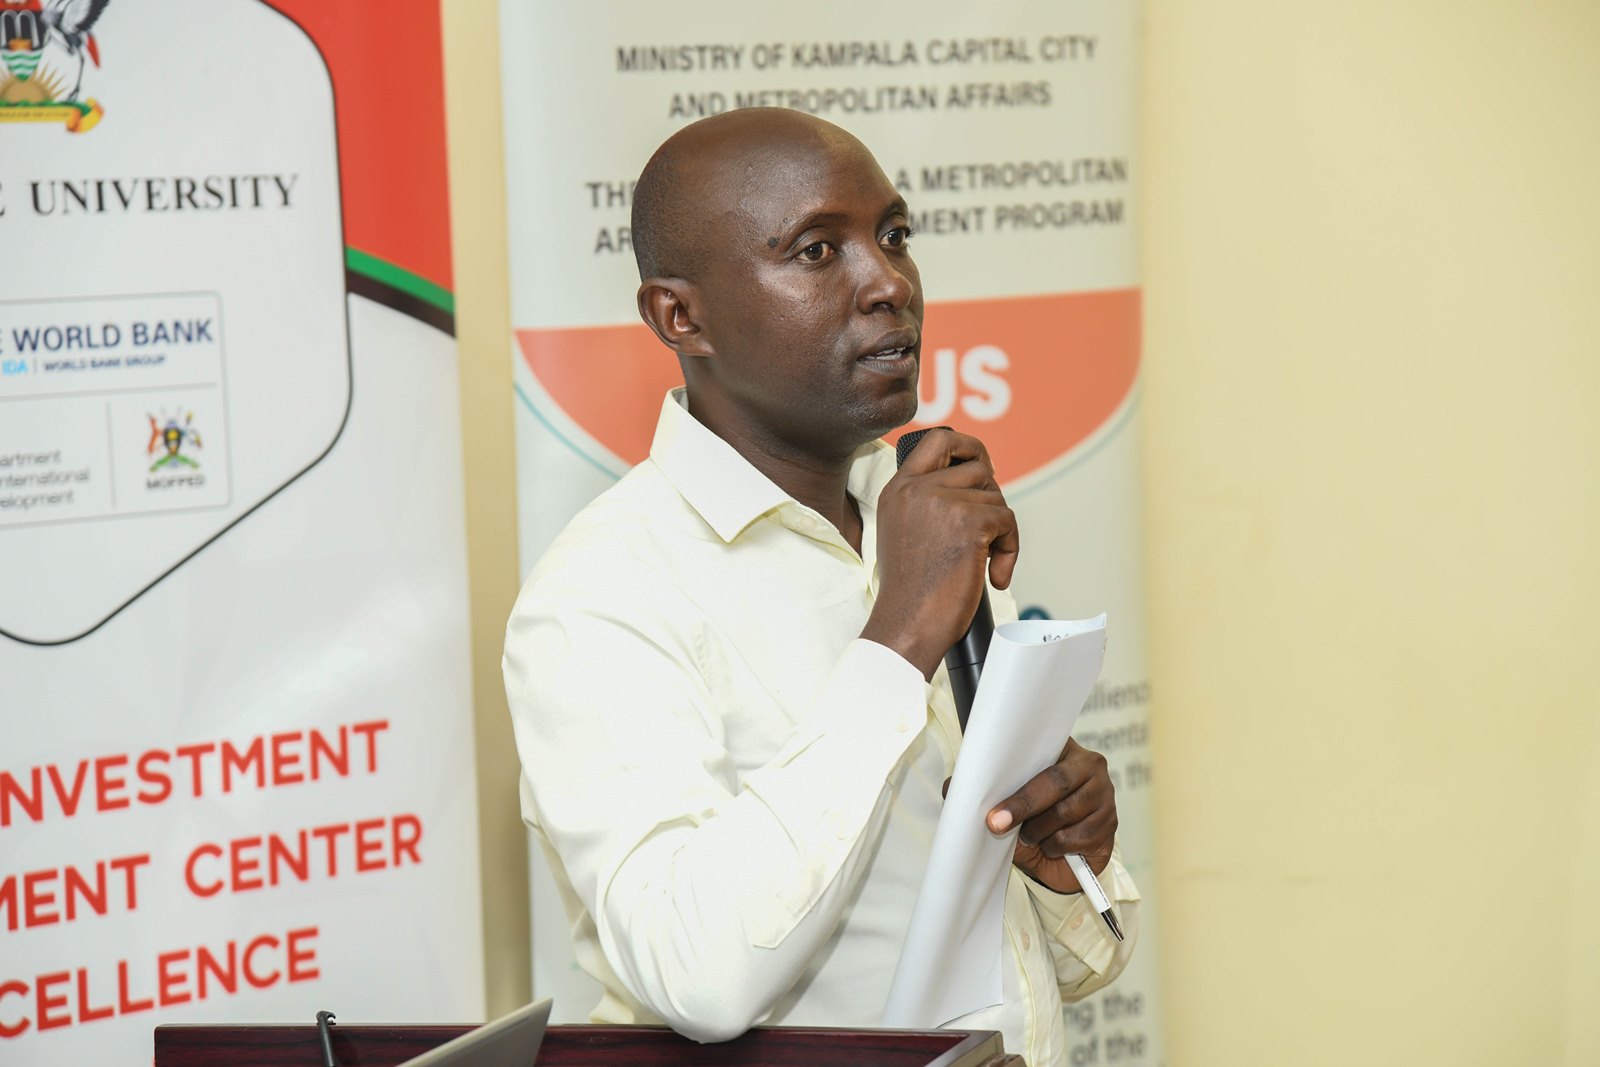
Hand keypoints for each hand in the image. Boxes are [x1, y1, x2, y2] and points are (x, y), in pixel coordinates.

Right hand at [861, 428, 1017, 678]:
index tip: (983, 465)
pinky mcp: (968, 522)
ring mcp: (941, 502)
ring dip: (1001, 530)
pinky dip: (1010, 549)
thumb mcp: (904, 533)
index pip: (936, 441)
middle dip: (991, 498)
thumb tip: (974, 487)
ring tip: (986, 562)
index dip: (967, 446)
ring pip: (995, 497)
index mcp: (898, 490)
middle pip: (977, 468)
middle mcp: (916, 489)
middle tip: (991, 531)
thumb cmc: (911, 593)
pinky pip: (1007, 521)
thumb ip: (927, 504)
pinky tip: (994, 576)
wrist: (908, 624)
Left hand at [987, 740, 1116, 893]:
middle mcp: (1089, 766)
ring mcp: (1104, 794)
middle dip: (1023, 806)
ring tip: (1029, 837)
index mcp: (1062, 749)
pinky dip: (1057, 846)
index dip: (1015, 776)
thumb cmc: (1033, 821)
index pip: (1041, 752)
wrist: (1060, 862)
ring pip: (1066, 812)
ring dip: (1039, 831)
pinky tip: (1052, 846)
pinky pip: (1079, 836)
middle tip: (996, 825)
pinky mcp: (1110, 822)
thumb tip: (953, 787)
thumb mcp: (1006, 805)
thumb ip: (984, 791)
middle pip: (1056, 782)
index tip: (992, 798)